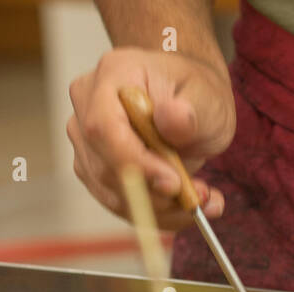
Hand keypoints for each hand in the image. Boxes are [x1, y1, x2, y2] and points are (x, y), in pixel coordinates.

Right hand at [68, 47, 235, 229]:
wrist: (189, 102)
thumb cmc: (196, 95)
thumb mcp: (207, 99)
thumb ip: (189, 114)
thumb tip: (169, 120)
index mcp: (112, 75)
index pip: (104, 128)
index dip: (135, 163)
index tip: (173, 183)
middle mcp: (87, 106)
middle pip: (104, 166)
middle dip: (154, 194)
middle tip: (198, 198)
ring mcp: (85, 141)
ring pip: (112, 193)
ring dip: (160, 209)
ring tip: (200, 200)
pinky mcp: (94, 169)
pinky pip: (120, 203)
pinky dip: (157, 213)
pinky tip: (186, 205)